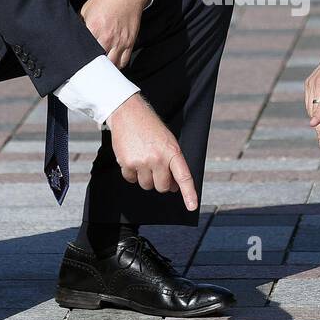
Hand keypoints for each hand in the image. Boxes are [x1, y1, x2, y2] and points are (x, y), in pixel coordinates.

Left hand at [80, 0, 149, 67]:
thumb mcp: (86, 9)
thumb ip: (80, 25)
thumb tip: (73, 37)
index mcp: (94, 28)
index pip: (84, 51)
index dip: (79, 56)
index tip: (76, 59)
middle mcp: (108, 37)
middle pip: (97, 61)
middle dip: (91, 64)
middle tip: (86, 65)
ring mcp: (120, 42)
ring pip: (112, 65)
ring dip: (105, 67)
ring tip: (99, 65)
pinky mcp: (130, 42)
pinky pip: (124, 61)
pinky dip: (117, 65)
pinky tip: (111, 62)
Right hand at [106, 93, 197, 210]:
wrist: (128, 113)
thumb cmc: (151, 128)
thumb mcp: (168, 142)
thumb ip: (173, 164)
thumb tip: (174, 187)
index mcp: (172, 152)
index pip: (184, 177)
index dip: (189, 193)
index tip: (193, 206)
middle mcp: (158, 159)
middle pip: (162, 187)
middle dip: (161, 182)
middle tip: (157, 168)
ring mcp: (142, 162)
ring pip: (147, 185)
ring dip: (146, 177)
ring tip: (144, 159)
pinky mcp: (127, 164)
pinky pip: (131, 180)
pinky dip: (132, 174)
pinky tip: (133, 158)